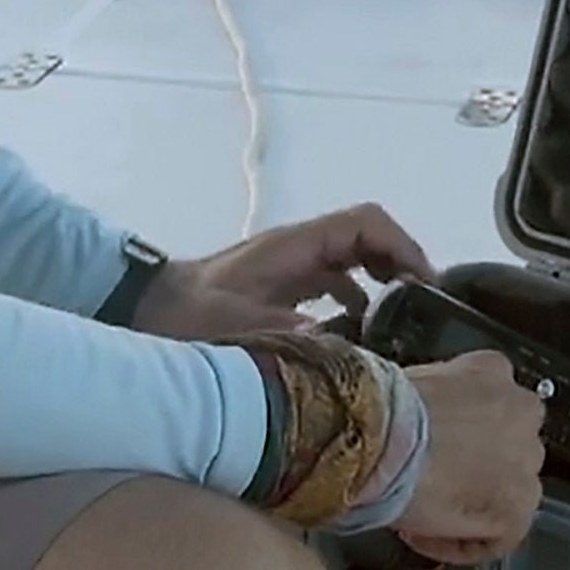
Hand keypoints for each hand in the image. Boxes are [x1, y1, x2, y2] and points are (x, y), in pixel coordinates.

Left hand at [130, 203, 437, 342]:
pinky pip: (333, 283)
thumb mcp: (238, 327)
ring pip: (352, 261)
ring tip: (402, 327)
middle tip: (424, 309)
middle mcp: (298, 247)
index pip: (365, 223)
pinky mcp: (281, 286)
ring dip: (380, 285)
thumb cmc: (187, 315)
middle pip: (367, 238)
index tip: (424, 285)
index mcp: (294, 245)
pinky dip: (355, 302)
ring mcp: (290, 265)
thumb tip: (344, 346)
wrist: (145, 311)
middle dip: (400, 265)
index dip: (402, 246)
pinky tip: (359, 339)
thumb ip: (289, 333)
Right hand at [391, 351, 545, 563]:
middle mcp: (522, 413)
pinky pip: (495, 536)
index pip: (492, 403)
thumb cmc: (381, 407)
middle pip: (507, 448)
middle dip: (474, 467)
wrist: (377, 438)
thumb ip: (436, 397)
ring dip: (470, 505)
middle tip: (433, 479)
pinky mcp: (516, 511)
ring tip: (424, 510)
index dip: (463, 431)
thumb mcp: (413, 379)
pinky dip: (460, 542)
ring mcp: (525, 464)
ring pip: (506, 492)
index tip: (436, 444)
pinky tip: (423, 534)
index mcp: (494, 370)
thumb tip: (422, 422)